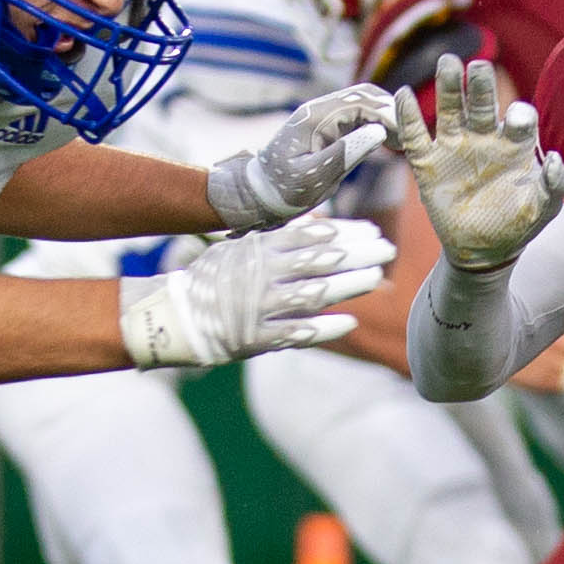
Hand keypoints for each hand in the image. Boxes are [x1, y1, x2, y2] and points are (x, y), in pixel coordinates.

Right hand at [119, 215, 391, 368]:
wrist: (177, 315)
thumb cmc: (216, 277)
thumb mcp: (243, 247)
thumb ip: (280, 239)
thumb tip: (323, 225)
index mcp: (257, 249)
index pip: (307, 236)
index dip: (342, 233)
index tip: (371, 229)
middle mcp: (260, 275)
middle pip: (317, 263)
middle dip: (355, 255)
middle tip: (386, 249)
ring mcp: (259, 308)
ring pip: (312, 295)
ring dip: (347, 286)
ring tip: (376, 278)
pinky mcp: (256, 338)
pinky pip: (295, 333)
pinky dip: (323, 328)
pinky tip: (349, 322)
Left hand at [203, 85, 395, 231]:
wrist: (256, 194)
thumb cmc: (281, 191)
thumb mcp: (313, 178)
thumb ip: (344, 154)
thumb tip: (378, 132)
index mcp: (314, 118)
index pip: (360, 102)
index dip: (388, 116)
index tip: (406, 137)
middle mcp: (318, 110)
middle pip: (364, 95)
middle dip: (390, 112)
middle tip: (409, 138)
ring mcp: (321, 117)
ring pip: (361, 104)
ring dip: (384, 117)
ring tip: (402, 142)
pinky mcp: (324, 127)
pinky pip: (354, 117)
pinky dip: (374, 125)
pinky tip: (387, 142)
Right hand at [387, 55, 563, 272]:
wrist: (483, 250)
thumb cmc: (518, 224)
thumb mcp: (543, 209)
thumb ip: (554, 185)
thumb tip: (555, 159)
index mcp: (515, 144)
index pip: (519, 118)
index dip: (520, 115)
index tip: (517, 120)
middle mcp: (485, 138)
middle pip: (482, 102)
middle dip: (481, 83)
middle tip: (478, 66)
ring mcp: (455, 148)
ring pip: (449, 109)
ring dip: (448, 86)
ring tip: (447, 63)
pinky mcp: (428, 164)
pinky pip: (415, 136)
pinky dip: (407, 116)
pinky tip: (403, 95)